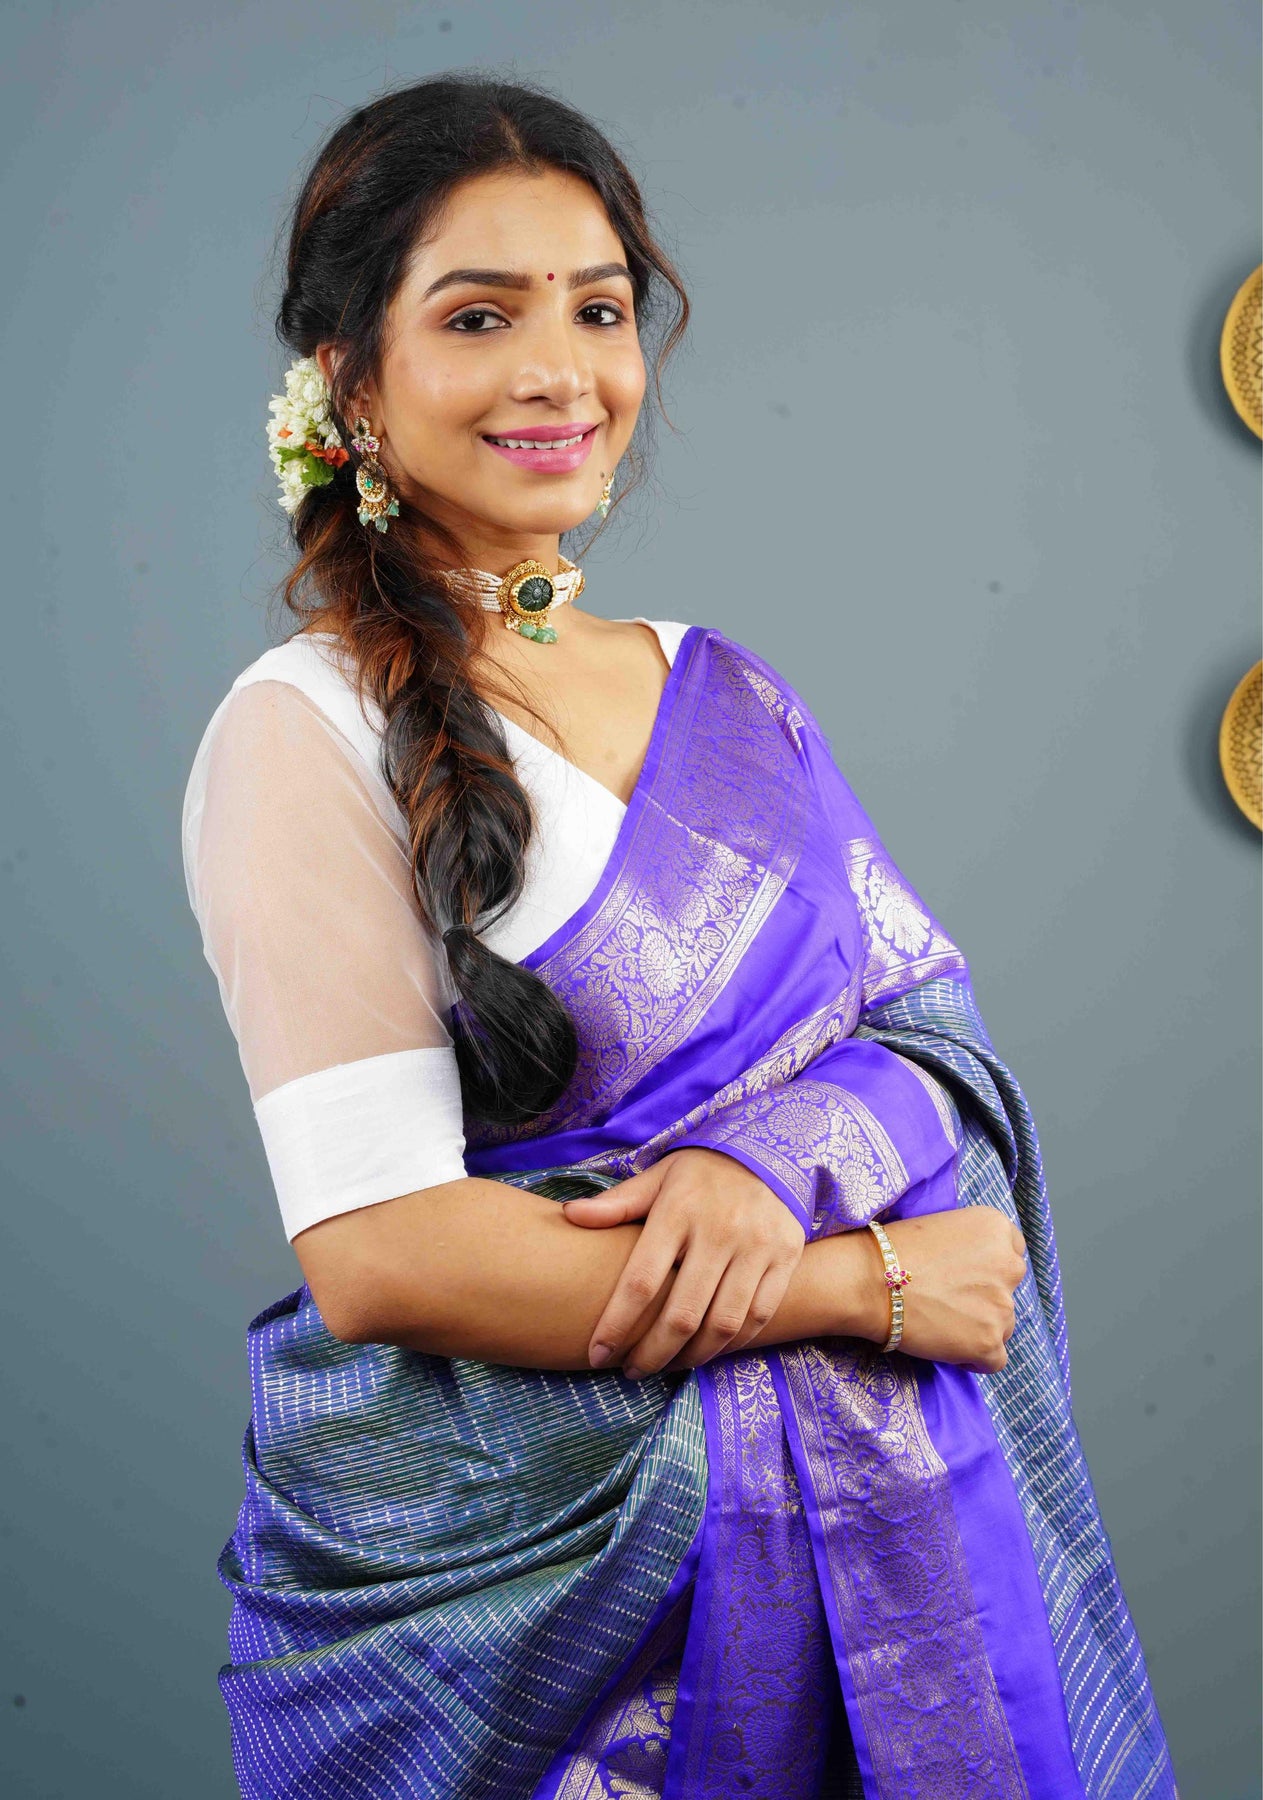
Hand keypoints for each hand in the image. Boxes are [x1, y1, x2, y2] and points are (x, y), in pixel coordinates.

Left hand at [561, 1148, 805, 1377]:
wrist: (769, 1153)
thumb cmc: (700, 1174)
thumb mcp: (658, 1177)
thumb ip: (618, 1204)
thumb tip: (570, 1215)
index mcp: (678, 1210)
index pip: (641, 1281)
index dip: (616, 1325)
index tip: (597, 1354)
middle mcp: (720, 1230)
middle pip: (682, 1314)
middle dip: (652, 1354)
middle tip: (632, 1372)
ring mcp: (757, 1246)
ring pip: (723, 1323)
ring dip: (692, 1357)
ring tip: (667, 1366)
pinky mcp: (785, 1257)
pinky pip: (759, 1315)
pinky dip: (732, 1343)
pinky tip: (708, 1350)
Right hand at [864, 1208, 1027, 1373]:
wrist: (870, 1280)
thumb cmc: (894, 1249)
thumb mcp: (943, 1227)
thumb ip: (972, 1247)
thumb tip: (977, 1271)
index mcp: (996, 1229)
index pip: (1010, 1253)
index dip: (987, 1269)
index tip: (965, 1277)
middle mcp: (1009, 1265)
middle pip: (1008, 1290)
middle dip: (985, 1298)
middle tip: (948, 1301)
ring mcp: (1003, 1307)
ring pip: (1003, 1326)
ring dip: (979, 1327)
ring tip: (942, 1324)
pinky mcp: (989, 1342)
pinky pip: (995, 1360)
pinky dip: (975, 1358)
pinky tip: (949, 1348)